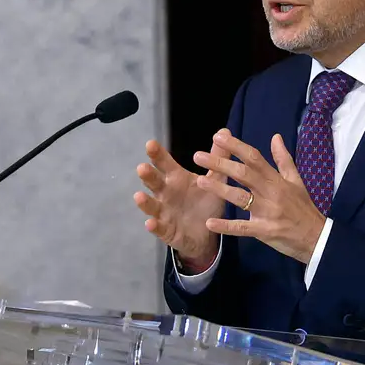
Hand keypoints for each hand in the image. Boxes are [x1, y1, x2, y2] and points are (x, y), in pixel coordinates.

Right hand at [134, 138, 225, 270]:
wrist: (207, 234)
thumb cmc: (205, 202)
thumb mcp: (214, 180)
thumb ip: (217, 157)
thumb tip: (225, 130)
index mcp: (176, 178)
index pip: (164, 164)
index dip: (157, 154)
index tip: (151, 144)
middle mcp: (166, 193)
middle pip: (154, 182)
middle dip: (147, 175)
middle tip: (142, 167)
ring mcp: (164, 212)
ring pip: (151, 205)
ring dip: (145, 202)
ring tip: (138, 196)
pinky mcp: (166, 231)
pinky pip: (159, 228)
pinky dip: (154, 226)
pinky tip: (150, 223)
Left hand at [194, 130, 327, 264]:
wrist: (317, 238)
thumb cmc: (303, 208)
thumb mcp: (296, 181)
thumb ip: (283, 159)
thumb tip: (275, 136)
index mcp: (276, 179)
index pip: (254, 158)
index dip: (236, 146)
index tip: (217, 136)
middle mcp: (271, 192)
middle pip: (243, 174)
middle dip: (220, 164)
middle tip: (198, 156)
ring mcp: (268, 212)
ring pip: (241, 198)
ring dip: (220, 189)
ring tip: (200, 182)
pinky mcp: (265, 231)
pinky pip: (243, 227)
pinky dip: (226, 226)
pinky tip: (209, 223)